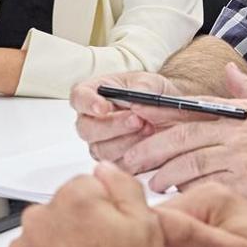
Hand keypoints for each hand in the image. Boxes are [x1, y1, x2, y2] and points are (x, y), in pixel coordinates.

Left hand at [0, 163, 166, 246]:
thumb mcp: (148, 230)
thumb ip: (125, 188)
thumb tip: (106, 169)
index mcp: (76, 199)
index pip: (89, 186)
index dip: (106, 211)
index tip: (113, 234)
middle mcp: (41, 217)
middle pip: (61, 211)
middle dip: (77, 230)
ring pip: (41, 238)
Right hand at [72, 71, 187, 167]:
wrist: (168, 115)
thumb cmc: (151, 93)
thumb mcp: (151, 81)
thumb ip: (143, 85)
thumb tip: (138, 94)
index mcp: (92, 93)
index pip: (79, 97)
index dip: (88, 103)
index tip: (103, 107)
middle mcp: (91, 120)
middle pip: (86, 128)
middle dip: (112, 125)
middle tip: (136, 120)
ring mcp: (100, 143)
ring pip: (101, 149)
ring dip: (127, 141)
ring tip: (149, 129)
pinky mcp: (114, 160)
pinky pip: (117, 164)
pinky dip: (134, 156)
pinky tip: (149, 145)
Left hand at [118, 64, 246, 202]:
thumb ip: (244, 89)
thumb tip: (226, 70)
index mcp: (237, 112)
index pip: (186, 111)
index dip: (156, 116)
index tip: (133, 118)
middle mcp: (235, 132)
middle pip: (180, 140)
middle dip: (149, 151)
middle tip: (128, 162)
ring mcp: (242, 158)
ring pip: (191, 166)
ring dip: (166, 175)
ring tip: (151, 184)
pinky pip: (212, 189)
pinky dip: (193, 192)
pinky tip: (181, 196)